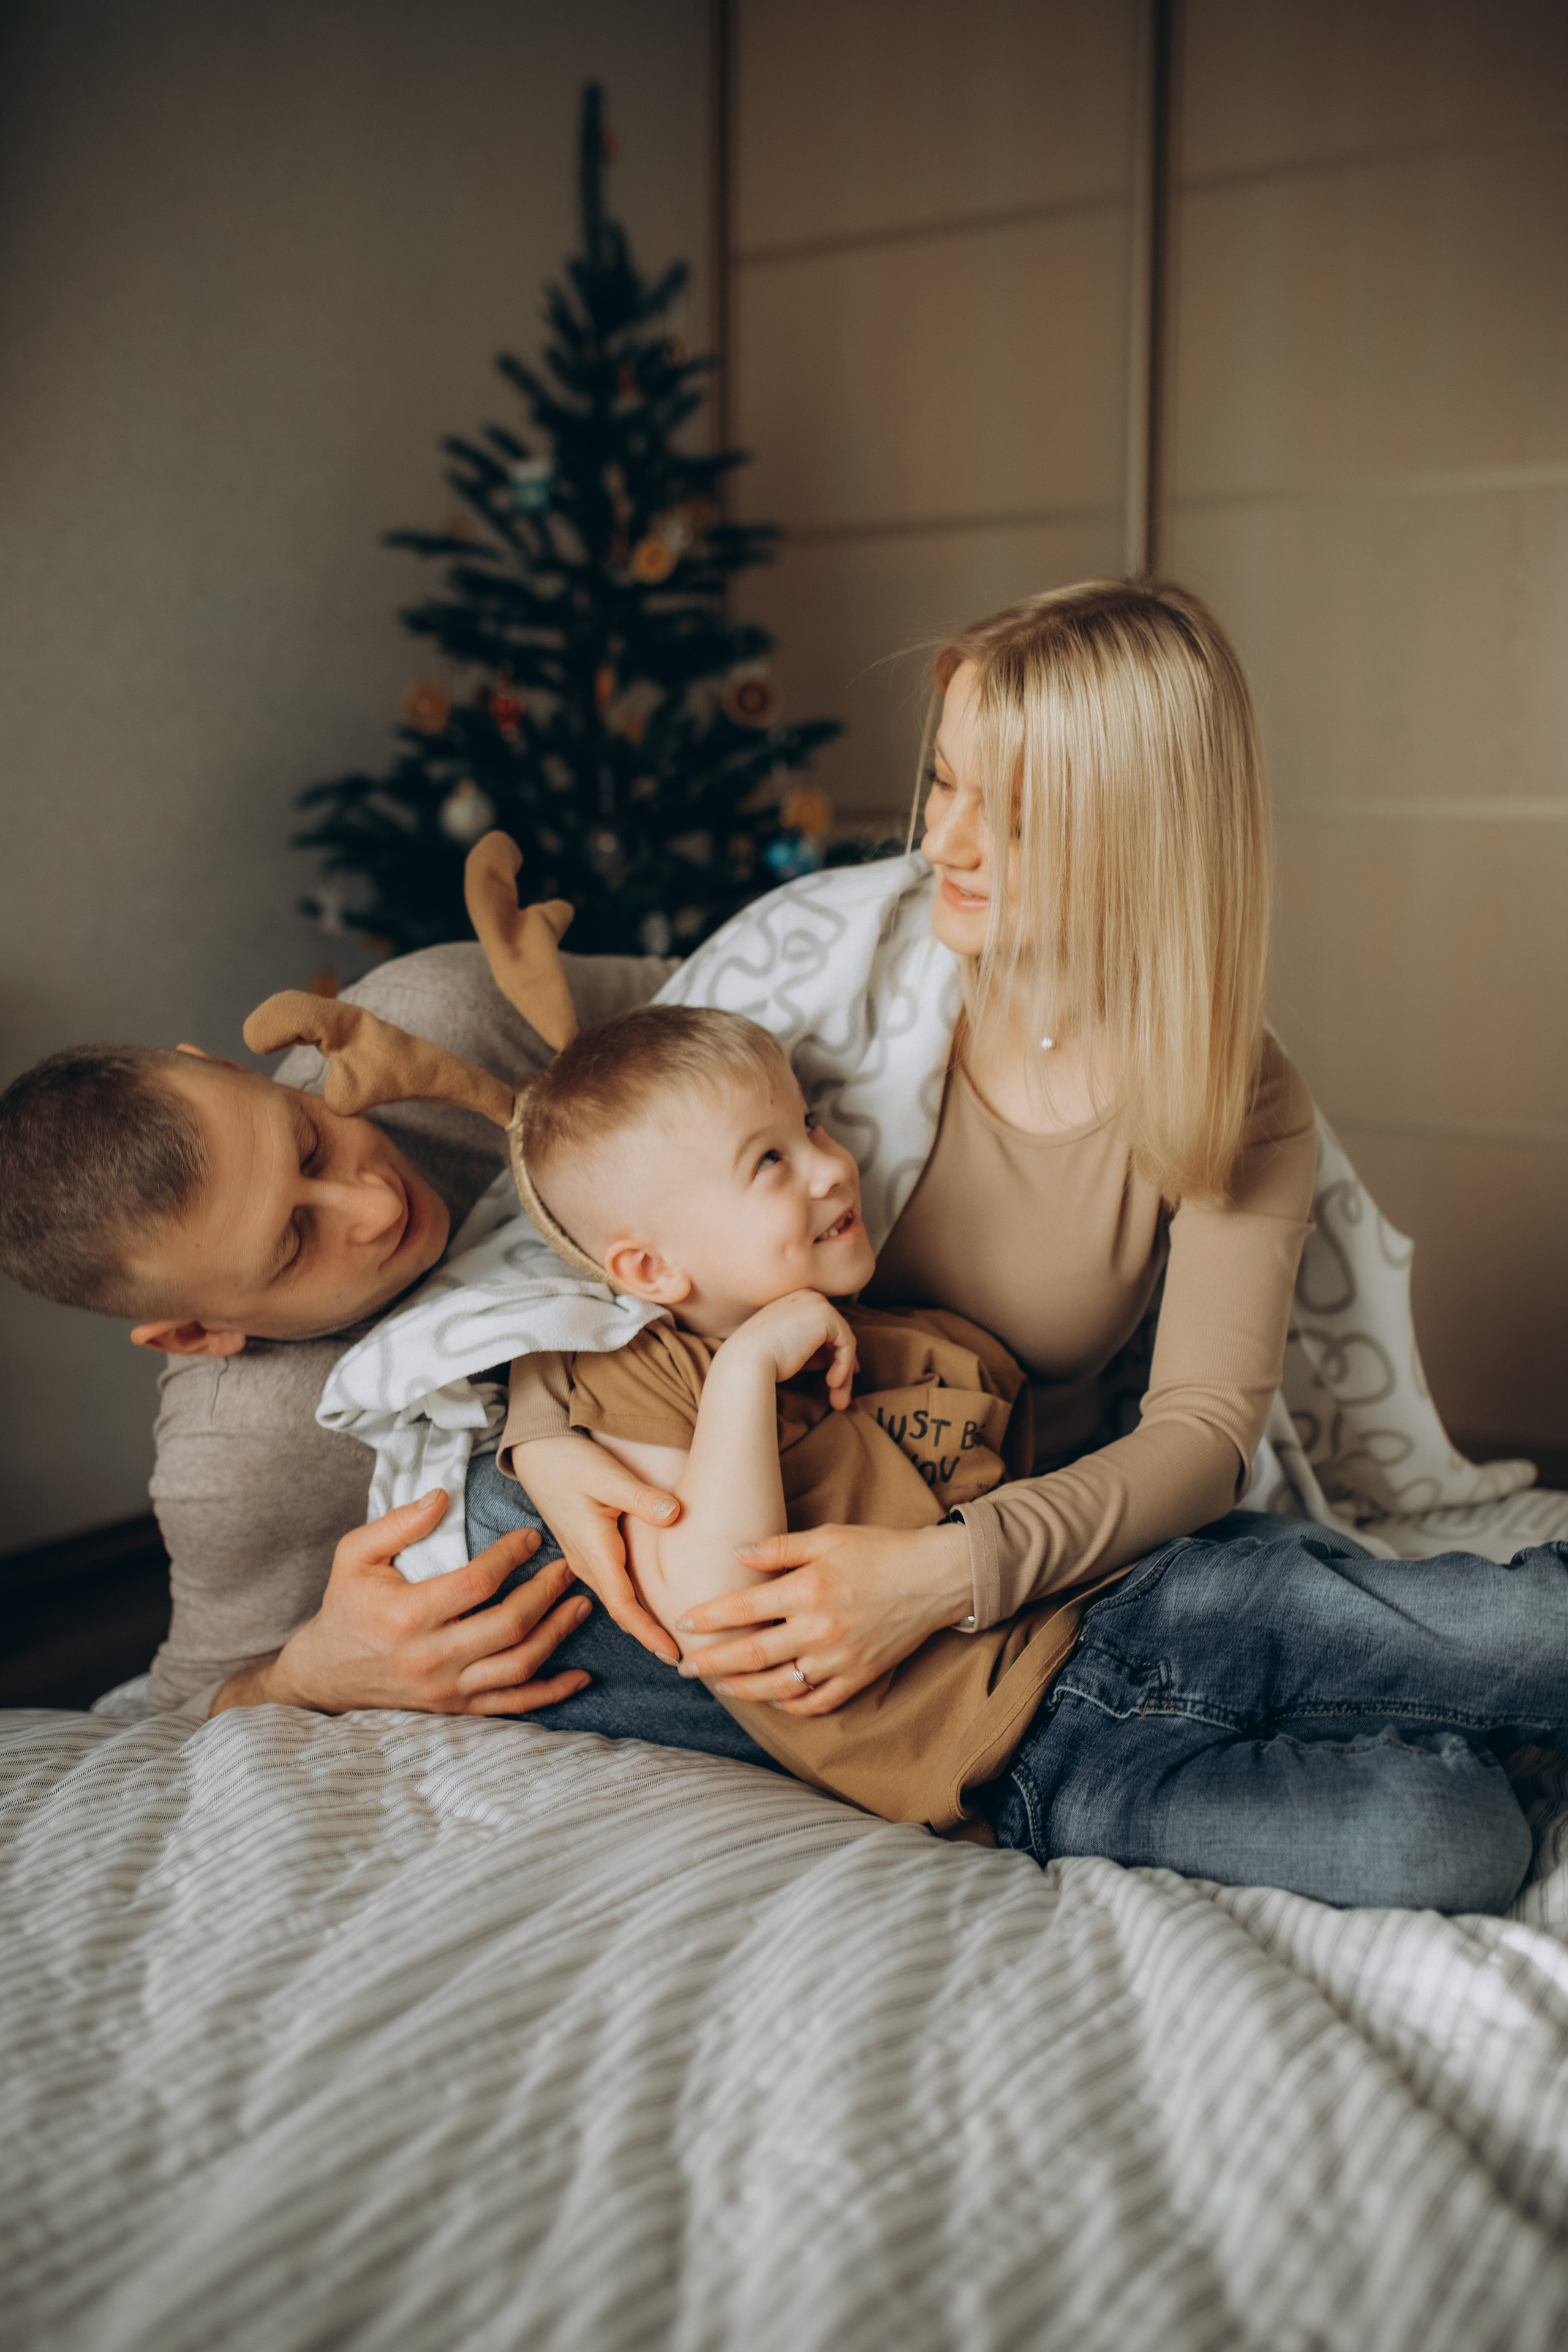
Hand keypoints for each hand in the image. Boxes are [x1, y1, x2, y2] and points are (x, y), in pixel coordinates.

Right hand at [219, 1488, 593, 1717]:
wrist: (327, 1673)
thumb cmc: (346, 1606)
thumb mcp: (354, 1555)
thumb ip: (397, 1524)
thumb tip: (441, 1496)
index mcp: (406, 1615)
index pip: (476, 1583)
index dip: (511, 1557)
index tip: (531, 1536)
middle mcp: (430, 1657)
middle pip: (507, 1626)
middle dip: (546, 1593)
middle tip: (568, 1567)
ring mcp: (446, 1689)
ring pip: (517, 1665)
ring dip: (557, 1634)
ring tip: (582, 1604)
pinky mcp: (456, 1708)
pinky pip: (512, 1705)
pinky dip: (550, 1692)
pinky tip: (580, 1676)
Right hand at [511, 1431, 682, 1663]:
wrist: (536, 1453)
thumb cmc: (570, 1462)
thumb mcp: (607, 1475)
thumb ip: (640, 1498)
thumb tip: (674, 1514)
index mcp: (594, 1550)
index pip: (624, 1606)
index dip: (649, 1633)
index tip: (674, 1654)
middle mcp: (586, 1563)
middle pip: (622, 1611)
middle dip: (651, 1637)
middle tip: (689, 1656)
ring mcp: (583, 1559)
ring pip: (616, 1600)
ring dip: (641, 1622)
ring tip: (675, 1638)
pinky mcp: (585, 1550)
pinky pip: (611, 1586)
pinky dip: (632, 1603)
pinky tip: (651, 1605)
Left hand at [675, 1518, 971, 1713]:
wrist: (936, 1577)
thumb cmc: (879, 1550)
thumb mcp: (827, 1537)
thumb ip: (779, 1547)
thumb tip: (736, 1554)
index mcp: (808, 1590)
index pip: (742, 1609)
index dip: (707, 1618)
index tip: (683, 1623)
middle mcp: (820, 1630)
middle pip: (751, 1655)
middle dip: (711, 1663)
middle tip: (684, 1667)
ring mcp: (840, 1659)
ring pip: (778, 1686)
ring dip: (742, 1689)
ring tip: (720, 1685)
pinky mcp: (859, 1677)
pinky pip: (816, 1703)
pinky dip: (789, 1705)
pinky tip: (772, 1697)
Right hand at [721, 1289, 857, 1409]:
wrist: (746, 1361)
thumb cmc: (760, 1361)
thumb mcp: (790, 1352)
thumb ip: (811, 1351)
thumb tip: (834, 1361)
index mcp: (793, 1301)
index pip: (822, 1328)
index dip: (832, 1354)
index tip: (837, 1380)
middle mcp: (806, 1296)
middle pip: (835, 1333)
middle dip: (842, 1365)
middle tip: (841, 1398)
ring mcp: (816, 1303)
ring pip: (843, 1340)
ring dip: (844, 1372)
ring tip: (838, 1401)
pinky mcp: (826, 1315)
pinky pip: (847, 1343)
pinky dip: (844, 1366)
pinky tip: (832, 1384)